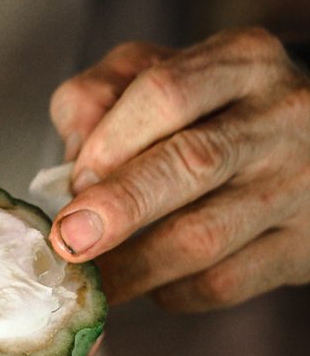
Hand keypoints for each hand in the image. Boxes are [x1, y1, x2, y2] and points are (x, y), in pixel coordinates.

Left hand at [49, 28, 309, 310]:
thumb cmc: (217, 115)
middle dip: (119, 208)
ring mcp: (297, 187)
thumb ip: (104, 96)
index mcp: (242, 63)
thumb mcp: (164, 76)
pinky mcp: (301, 249)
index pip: (165, 93)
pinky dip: (173, 291)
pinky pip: (223, 283)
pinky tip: (153, 284)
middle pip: (191, 162)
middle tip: (69, 242)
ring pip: (204, 236)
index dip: (109, 142)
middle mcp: (279, 118)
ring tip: (92, 280)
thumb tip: (72, 158)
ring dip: (133, 267)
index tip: (74, 183)